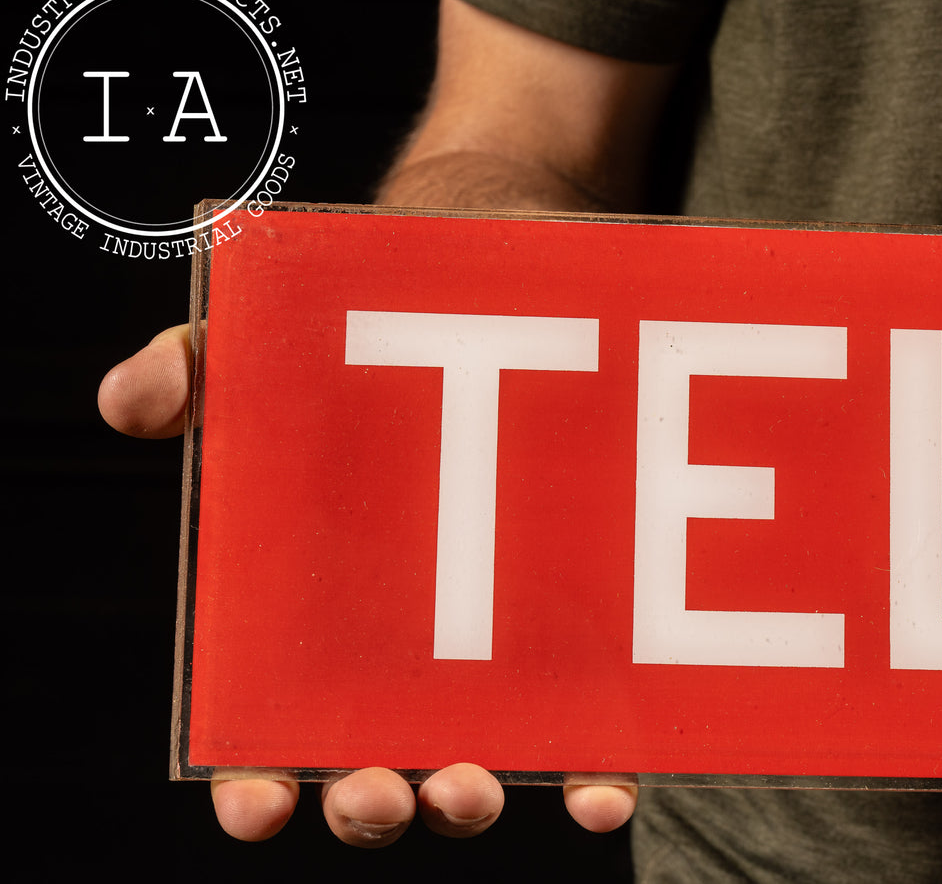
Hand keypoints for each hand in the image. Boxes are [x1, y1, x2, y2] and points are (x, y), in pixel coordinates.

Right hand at [100, 327, 637, 844]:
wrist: (511, 351)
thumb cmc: (367, 385)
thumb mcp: (276, 366)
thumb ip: (199, 377)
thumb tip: (128, 400)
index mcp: (307, 645)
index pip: (264, 749)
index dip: (253, 790)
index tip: (255, 803)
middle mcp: (395, 685)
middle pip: (372, 782)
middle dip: (369, 805)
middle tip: (375, 791)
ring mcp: (489, 687)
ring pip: (469, 780)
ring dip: (465, 803)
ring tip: (466, 784)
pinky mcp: (579, 676)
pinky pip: (587, 755)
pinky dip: (592, 790)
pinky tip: (598, 794)